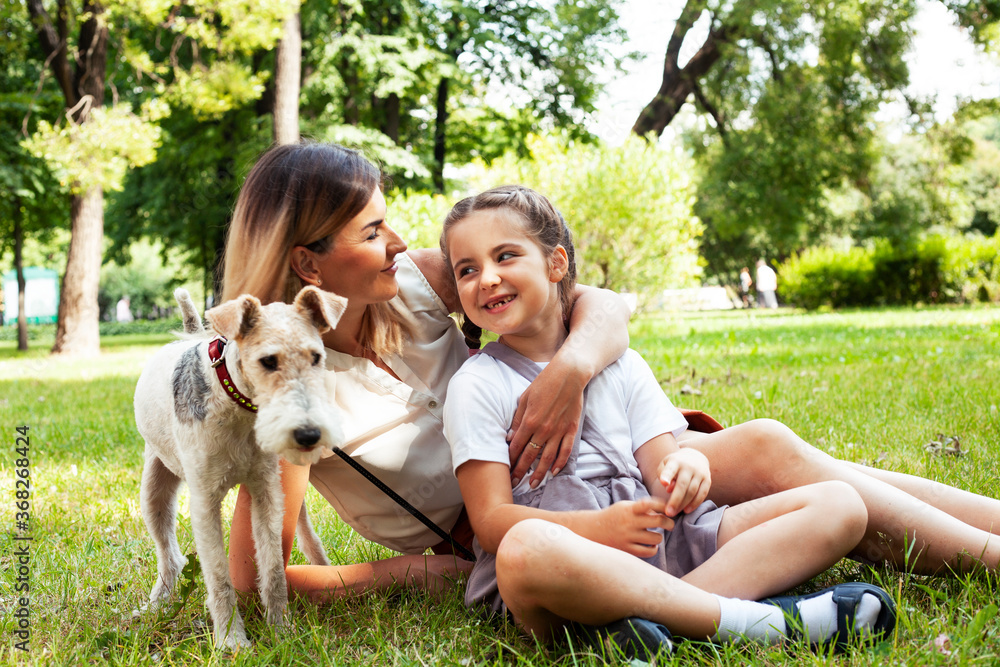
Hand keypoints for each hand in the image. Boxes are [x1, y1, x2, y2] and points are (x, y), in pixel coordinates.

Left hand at [507, 360, 585, 486]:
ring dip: (539, 473)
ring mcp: (559, 431)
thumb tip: (511, 438)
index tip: (505, 469)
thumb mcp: (524, 398)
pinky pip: (566, 451)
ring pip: (547, 458)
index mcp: (529, 421)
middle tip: (514, 484)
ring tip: (533, 484)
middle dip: (520, 471)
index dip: (510, 459)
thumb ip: (517, 420)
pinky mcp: (572, 430)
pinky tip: (554, 472)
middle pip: (530, 456)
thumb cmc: (544, 383)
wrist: (569, 374)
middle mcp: (544, 429)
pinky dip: (560, 463)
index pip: (517, 446)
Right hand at [589, 497, 674, 558]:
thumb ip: (643, 508)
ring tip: (655, 536)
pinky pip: (648, 552)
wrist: (594, 530)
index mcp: (629, 509)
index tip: (668, 508)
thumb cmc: (614, 516)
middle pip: (658, 521)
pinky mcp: (627, 550)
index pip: (649, 503)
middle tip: (670, 524)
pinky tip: (651, 546)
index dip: (662, 505)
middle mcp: (629, 522)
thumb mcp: (625, 506)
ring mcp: (628, 537)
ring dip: (659, 537)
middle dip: (669, 523)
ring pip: (656, 538)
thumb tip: (663, 513)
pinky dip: (653, 549)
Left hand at [658, 448, 711, 516]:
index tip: (663, 483)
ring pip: (692, 491)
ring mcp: (700, 473)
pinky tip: (687, 510)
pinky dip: (695, 503)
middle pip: (682, 485)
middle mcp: (689, 466)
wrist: (695, 456)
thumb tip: (668, 488)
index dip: (667, 475)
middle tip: (669, 512)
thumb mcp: (665, 465)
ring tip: (675, 513)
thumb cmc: (674, 465)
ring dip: (683, 504)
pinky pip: (702, 494)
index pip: (671, 469)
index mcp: (676, 461)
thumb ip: (663, 475)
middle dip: (675, 500)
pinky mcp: (707, 480)